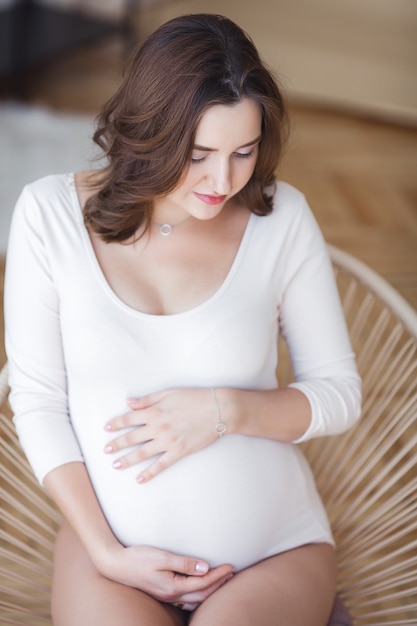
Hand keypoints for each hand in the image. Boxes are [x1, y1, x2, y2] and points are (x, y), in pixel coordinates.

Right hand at [98, 543, 233, 608]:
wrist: (116, 564)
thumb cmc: (138, 558)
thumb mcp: (162, 558)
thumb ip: (184, 564)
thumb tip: (205, 568)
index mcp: (173, 587)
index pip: (202, 583)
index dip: (218, 575)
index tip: (230, 566)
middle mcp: (171, 595)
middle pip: (202, 594)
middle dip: (218, 584)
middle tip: (231, 573)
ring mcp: (166, 595)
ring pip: (195, 598)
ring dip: (210, 590)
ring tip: (221, 579)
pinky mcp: (162, 592)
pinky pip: (186, 599)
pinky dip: (198, 594)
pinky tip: (200, 588)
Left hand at [104, 388, 220, 481]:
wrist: (219, 409)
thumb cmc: (195, 398)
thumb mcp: (170, 392)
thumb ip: (148, 399)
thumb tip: (130, 402)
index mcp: (155, 411)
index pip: (129, 418)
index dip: (116, 424)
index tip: (106, 428)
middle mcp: (158, 427)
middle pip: (131, 438)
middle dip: (116, 444)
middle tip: (106, 451)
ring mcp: (168, 441)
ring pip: (141, 453)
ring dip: (127, 460)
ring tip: (116, 466)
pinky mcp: (178, 452)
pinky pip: (160, 465)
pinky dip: (149, 473)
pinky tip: (140, 479)